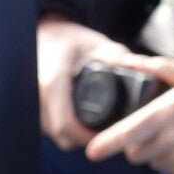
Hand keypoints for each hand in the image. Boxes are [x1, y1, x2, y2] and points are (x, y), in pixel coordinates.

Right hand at [37, 14, 131, 150]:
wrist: (44, 34)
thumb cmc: (71, 39)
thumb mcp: (97, 43)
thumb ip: (117, 57)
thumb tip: (139, 69)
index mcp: (52, 82)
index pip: (66, 124)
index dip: (89, 136)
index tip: (111, 134)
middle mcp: (39, 98)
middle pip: (63, 135)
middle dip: (88, 138)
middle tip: (112, 131)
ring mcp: (35, 105)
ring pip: (57, 135)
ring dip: (77, 135)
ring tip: (100, 124)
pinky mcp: (36, 109)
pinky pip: (52, 129)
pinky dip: (69, 129)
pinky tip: (84, 120)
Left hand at [84, 54, 173, 173]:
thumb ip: (157, 68)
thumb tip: (129, 60)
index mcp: (168, 112)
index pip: (128, 133)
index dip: (106, 144)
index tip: (91, 151)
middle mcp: (173, 137)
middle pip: (134, 152)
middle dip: (132, 143)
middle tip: (145, 126)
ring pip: (150, 161)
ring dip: (150, 150)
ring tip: (169, 131)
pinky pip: (167, 168)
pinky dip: (167, 157)